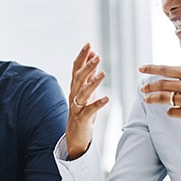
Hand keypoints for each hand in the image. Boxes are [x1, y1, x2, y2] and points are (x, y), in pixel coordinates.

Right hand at [65, 43, 109, 158]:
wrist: (75, 136)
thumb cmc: (82, 112)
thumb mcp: (87, 91)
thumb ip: (90, 75)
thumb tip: (94, 56)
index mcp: (75, 87)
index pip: (76, 68)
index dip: (82, 56)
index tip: (88, 44)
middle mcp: (73, 95)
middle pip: (78, 78)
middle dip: (87, 66)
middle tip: (97, 56)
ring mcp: (76, 107)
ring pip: (83, 93)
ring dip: (93, 82)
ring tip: (103, 73)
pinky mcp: (81, 119)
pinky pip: (89, 110)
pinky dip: (97, 104)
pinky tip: (107, 98)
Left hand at [138, 40, 180, 146]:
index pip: (167, 69)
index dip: (151, 69)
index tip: (141, 69)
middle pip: (162, 84)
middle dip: (149, 86)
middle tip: (142, 89)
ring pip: (164, 98)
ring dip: (153, 99)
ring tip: (147, 100)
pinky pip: (173, 112)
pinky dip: (170, 111)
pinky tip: (171, 111)